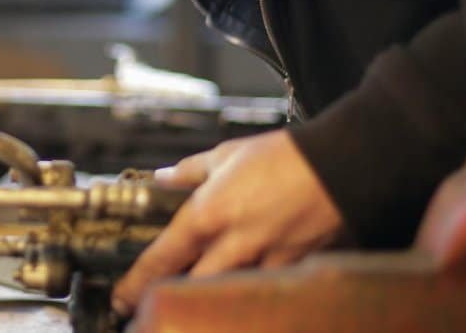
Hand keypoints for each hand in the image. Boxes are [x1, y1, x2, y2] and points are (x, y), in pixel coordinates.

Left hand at [110, 129, 343, 316]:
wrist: (344, 164)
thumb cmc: (286, 156)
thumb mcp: (228, 154)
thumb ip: (190, 172)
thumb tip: (162, 179)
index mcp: (209, 213)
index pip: (162, 257)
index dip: (136, 282)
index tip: (122, 297)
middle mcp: (233, 244)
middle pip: (189, 289)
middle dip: (168, 301)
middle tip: (149, 310)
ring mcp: (266, 263)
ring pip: (225, 296)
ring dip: (208, 300)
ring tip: (194, 308)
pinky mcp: (294, 272)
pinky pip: (264, 292)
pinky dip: (249, 296)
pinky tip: (242, 299)